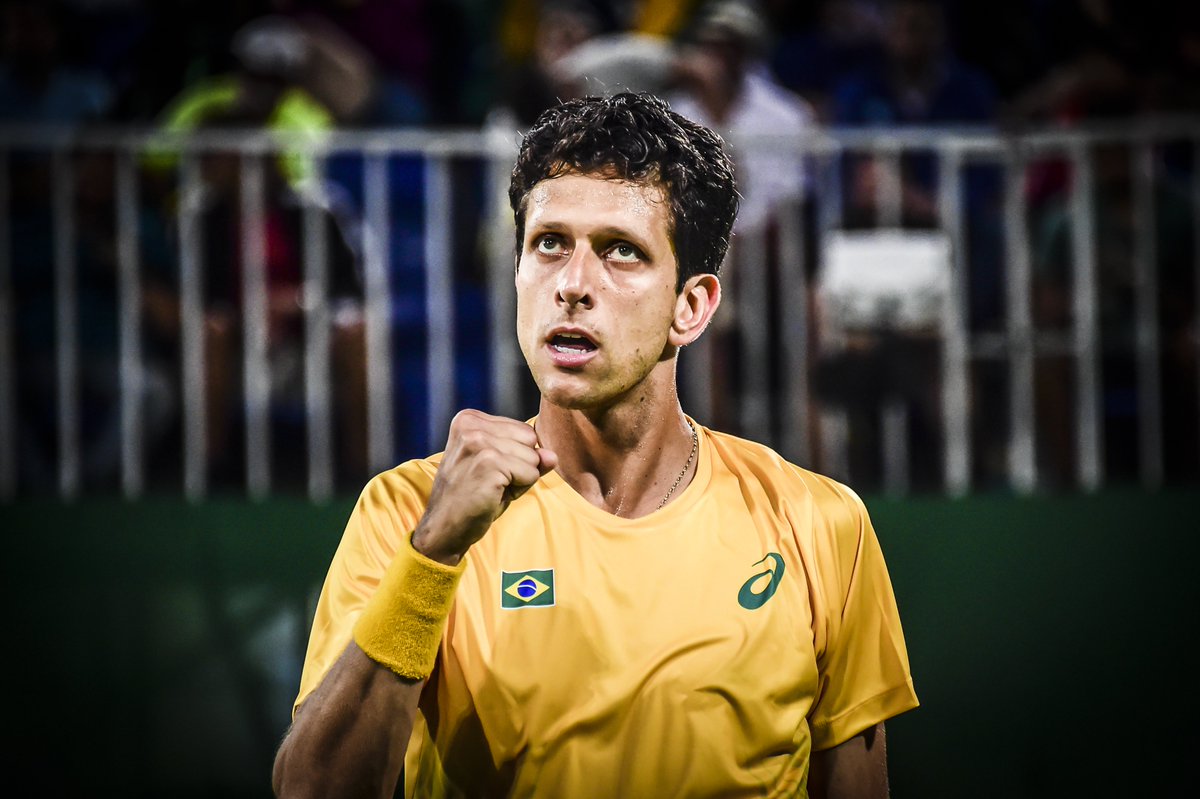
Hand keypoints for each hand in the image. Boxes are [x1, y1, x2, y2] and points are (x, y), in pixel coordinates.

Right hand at [412, 410, 557, 564]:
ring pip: (533, 458)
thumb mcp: (501, 470)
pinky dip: (518, 490)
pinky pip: (530, 474)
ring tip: (490, 489)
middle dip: (520, 466)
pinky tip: (492, 495)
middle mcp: (471, 425)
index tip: (488, 471)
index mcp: (469, 419)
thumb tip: (553, 455)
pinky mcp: (488, 463)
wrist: (444, 528)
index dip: (515, 456)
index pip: (524, 430)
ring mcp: (478, 443)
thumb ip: (530, 457)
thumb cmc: (472, 497)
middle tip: (490, 482)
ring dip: (519, 480)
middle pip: (530, 440)